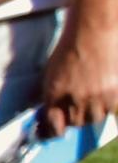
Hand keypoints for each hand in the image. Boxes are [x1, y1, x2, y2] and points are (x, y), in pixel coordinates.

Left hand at [44, 3, 117, 133]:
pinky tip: (105, 95)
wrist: (93, 31)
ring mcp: (96, 97)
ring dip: (92, 112)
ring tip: (92, 96)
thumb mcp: (52, 73)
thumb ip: (52, 95)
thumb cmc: (70, 48)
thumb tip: (51, 114)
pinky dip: (108, 106)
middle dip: (75, 117)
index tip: (55, 132)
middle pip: (76, 123)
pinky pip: (112, 110)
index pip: (53, 126)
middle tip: (78, 105)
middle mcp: (75, 99)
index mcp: (54, 95)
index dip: (53, 131)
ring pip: (95, 118)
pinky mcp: (114, 92)